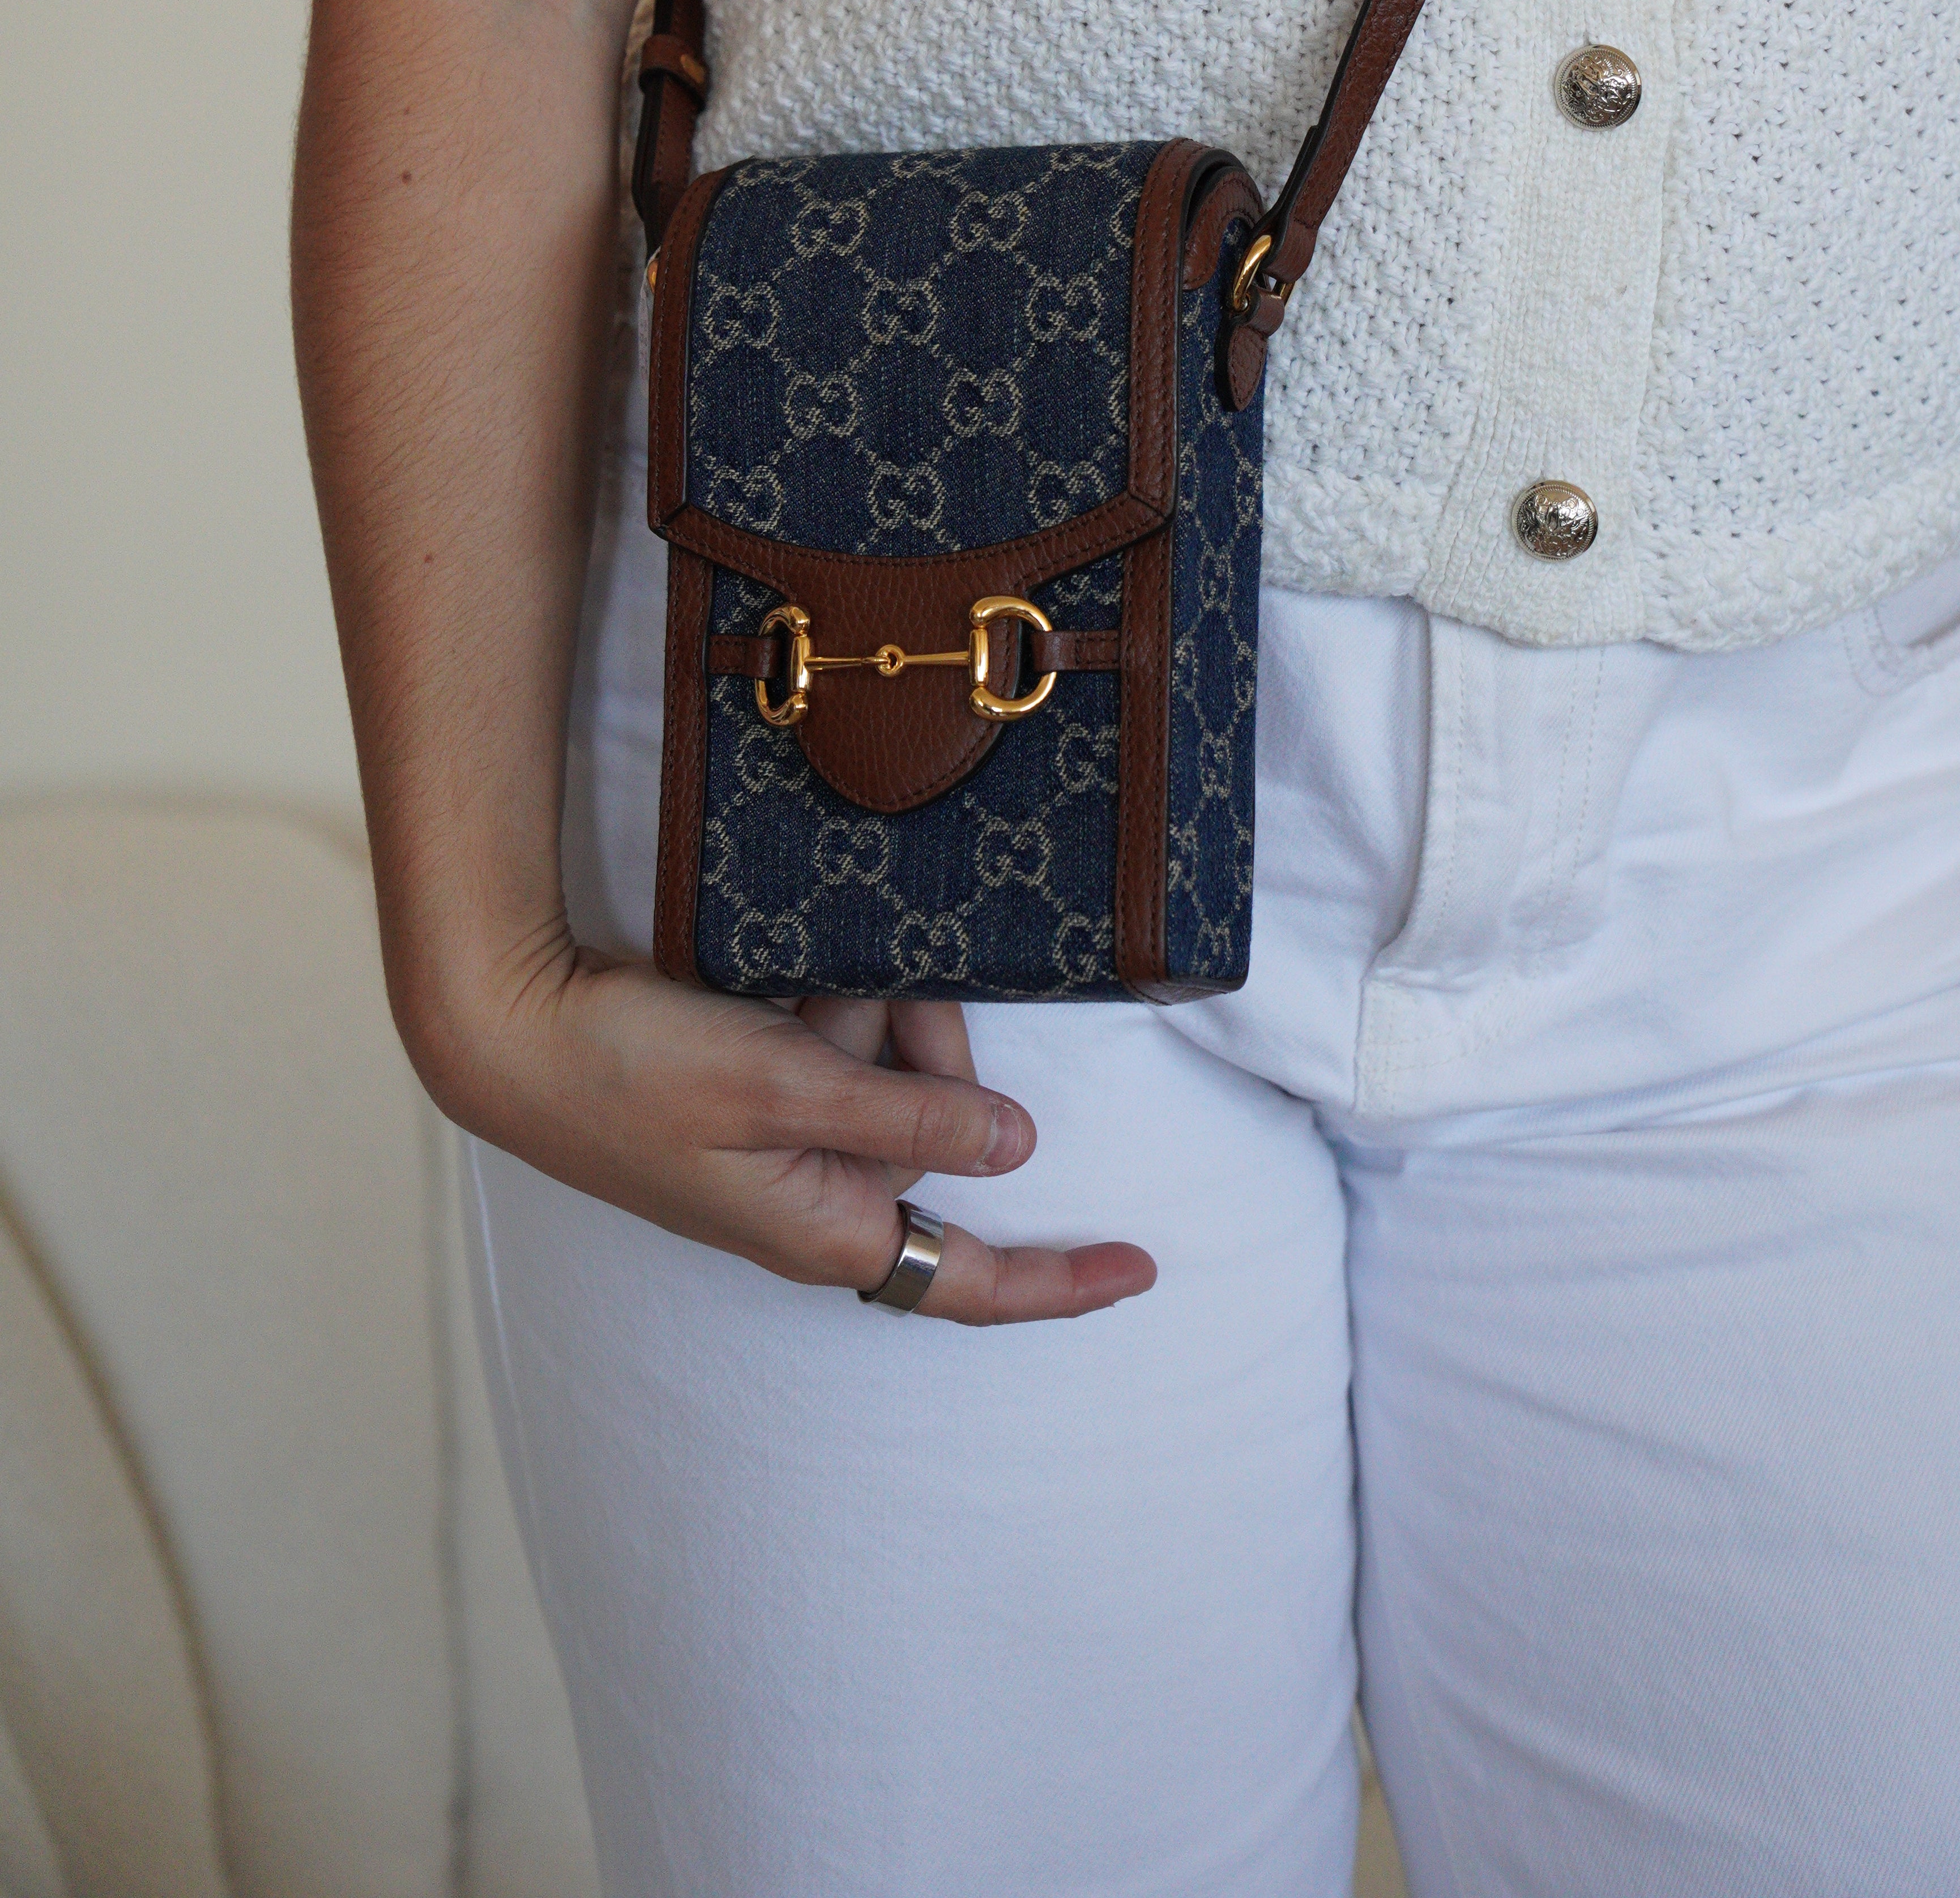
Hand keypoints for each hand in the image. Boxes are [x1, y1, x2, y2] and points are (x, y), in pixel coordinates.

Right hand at [420, 935, 1156, 1326]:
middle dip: (918, 1042)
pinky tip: (781, 978)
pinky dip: (823, 1005)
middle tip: (851, 989)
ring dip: (860, 1010)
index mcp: (829, 1227)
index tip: (1145, 1269)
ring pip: (890, 1069)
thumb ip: (907, 1113)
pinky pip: (837, 1046)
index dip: (1061, 1281)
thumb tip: (1022, 1148)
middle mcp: (819, 1198)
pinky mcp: (763, 1096)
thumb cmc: (633, 1074)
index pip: (971, 1278)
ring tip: (794, 980)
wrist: (513, 1034)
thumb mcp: (783, 1085)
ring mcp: (790, 1146)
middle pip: (938, 1124)